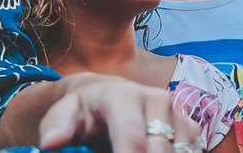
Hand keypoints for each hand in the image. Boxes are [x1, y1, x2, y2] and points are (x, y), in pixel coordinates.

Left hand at [38, 75, 201, 152]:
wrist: (109, 96)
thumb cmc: (84, 110)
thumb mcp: (64, 113)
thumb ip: (56, 126)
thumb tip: (51, 142)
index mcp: (125, 97)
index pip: (133, 140)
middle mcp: (158, 101)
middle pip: (160, 151)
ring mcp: (178, 114)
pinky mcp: (191, 128)